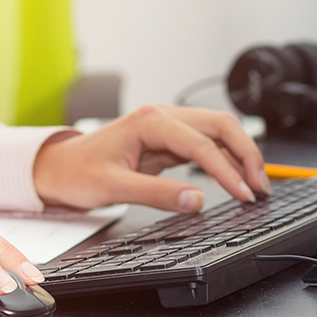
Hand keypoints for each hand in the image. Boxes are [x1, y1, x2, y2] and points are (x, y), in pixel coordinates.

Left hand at [33, 104, 269, 211]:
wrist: (56, 167)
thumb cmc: (77, 172)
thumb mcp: (114, 187)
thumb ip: (157, 193)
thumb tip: (197, 199)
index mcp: (150, 121)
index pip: (202, 144)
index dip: (227, 171)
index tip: (243, 195)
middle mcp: (162, 117)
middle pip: (221, 126)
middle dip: (246, 154)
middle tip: (260, 187)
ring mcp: (167, 127)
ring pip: (218, 132)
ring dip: (240, 155)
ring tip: (255, 185)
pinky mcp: (167, 141)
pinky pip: (206, 145)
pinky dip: (225, 160)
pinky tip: (235, 178)